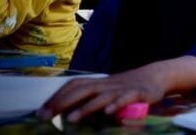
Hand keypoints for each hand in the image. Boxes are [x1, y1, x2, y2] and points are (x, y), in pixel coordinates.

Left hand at [38, 65, 166, 121]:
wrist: (155, 76)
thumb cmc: (126, 87)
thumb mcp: (106, 91)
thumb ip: (89, 99)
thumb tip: (65, 113)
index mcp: (98, 83)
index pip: (73, 86)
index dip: (57, 97)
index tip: (40, 112)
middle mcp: (107, 84)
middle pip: (82, 90)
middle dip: (63, 102)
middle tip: (46, 116)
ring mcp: (122, 88)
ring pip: (102, 97)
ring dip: (86, 107)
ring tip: (70, 119)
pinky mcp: (138, 94)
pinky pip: (126, 99)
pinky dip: (117, 105)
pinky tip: (108, 112)